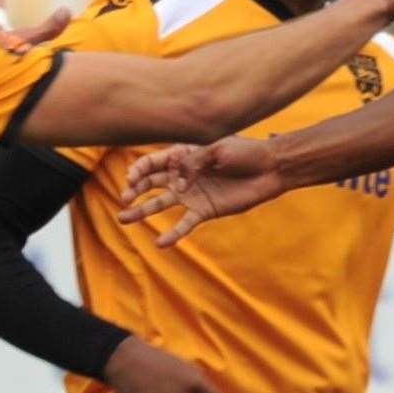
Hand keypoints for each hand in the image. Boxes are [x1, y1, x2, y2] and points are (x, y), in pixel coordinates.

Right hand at [117, 135, 281, 247]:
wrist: (270, 168)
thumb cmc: (245, 152)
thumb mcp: (217, 149)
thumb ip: (194, 163)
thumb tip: (176, 182)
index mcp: (183, 154)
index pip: (153, 162)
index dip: (139, 170)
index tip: (132, 178)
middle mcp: (183, 175)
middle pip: (151, 182)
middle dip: (134, 189)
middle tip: (124, 198)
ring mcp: (192, 194)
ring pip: (160, 203)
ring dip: (141, 210)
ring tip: (123, 218)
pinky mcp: (204, 210)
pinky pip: (185, 223)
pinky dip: (173, 233)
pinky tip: (160, 243)